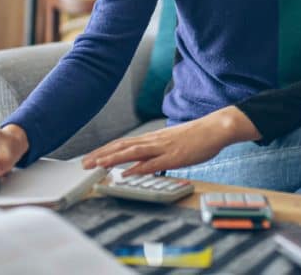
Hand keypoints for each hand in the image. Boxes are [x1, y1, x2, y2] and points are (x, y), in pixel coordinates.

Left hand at [81, 106, 260, 175]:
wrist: (216, 128)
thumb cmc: (196, 137)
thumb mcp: (171, 144)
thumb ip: (155, 153)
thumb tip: (140, 164)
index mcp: (152, 138)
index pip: (123, 144)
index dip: (105, 150)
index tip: (91, 158)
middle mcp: (154, 141)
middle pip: (122, 146)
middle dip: (102, 155)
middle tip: (84, 164)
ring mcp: (163, 147)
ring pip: (133, 152)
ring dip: (113, 159)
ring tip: (98, 165)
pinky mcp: (175, 156)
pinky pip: (153, 162)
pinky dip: (138, 167)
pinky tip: (126, 172)